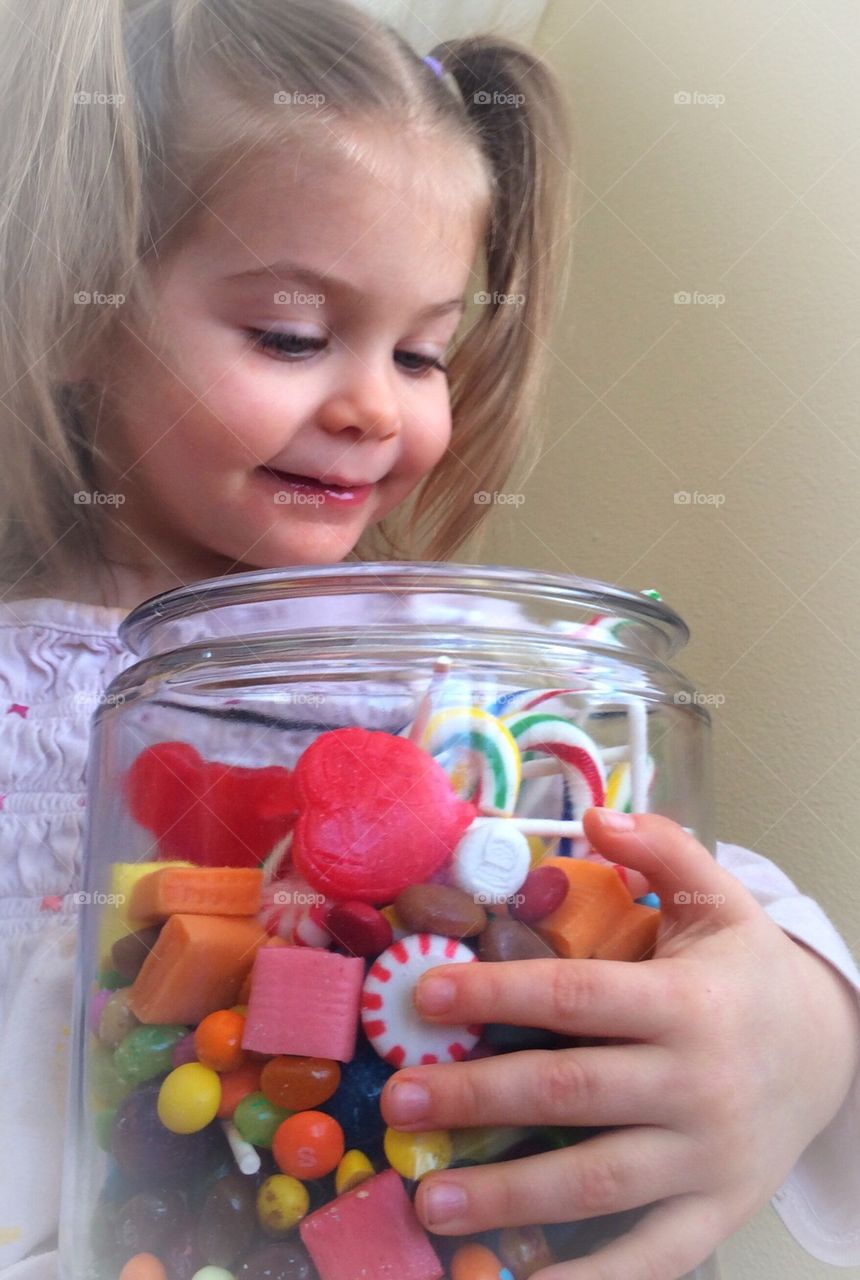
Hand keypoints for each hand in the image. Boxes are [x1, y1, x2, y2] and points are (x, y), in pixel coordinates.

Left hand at [380, 809, 859, 1278]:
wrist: (833, 1051)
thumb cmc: (749, 973)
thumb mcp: (719, 898)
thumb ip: (661, 848)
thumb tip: (593, 813)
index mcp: (687, 1001)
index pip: (576, 996)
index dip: (497, 993)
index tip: (425, 995)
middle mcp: (696, 1082)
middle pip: (569, 1091)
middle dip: (476, 1098)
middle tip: (400, 1099)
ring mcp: (707, 1157)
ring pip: (595, 1181)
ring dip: (506, 1195)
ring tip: (427, 1198)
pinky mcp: (716, 1212)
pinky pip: (648, 1258)